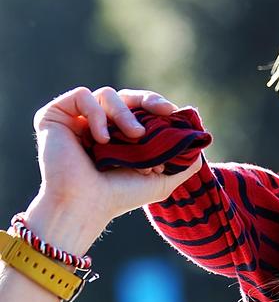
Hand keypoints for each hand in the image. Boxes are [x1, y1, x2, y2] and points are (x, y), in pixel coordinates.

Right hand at [30, 87, 200, 239]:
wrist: (88, 205)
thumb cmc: (121, 196)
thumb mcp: (163, 181)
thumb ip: (183, 163)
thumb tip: (200, 142)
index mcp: (118, 135)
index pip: (139, 108)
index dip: (155, 104)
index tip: (172, 112)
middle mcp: (97, 124)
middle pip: (126, 95)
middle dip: (146, 101)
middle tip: (162, 112)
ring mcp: (76, 119)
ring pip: (107, 95)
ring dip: (125, 114)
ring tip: (134, 138)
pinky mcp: (55, 116)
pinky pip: (81, 96)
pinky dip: (96, 113)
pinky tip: (102, 139)